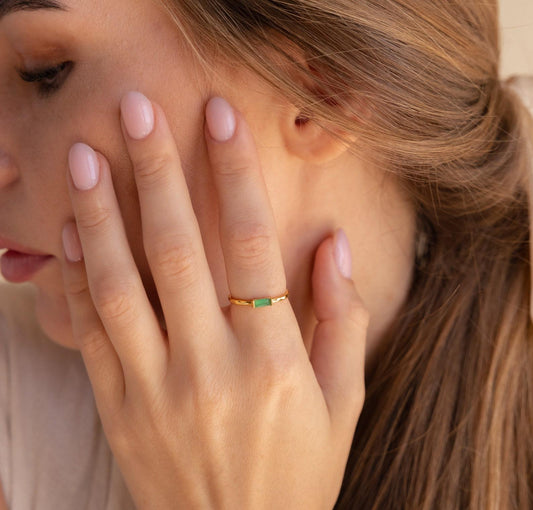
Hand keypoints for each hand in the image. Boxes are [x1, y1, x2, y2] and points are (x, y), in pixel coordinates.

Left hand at [60, 92, 368, 508]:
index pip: (254, 245)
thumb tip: (333, 244)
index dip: (235, 173)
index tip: (218, 117)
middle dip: (156, 172)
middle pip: (178, 250)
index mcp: (275, 361)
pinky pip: (93, 333)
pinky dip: (79, 278)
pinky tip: (73, 233)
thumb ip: (342, 319)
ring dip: (101, 214)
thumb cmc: (299, 473)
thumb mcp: (343, 403)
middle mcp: (212, 367)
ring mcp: (157, 388)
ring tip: (82, 156)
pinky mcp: (120, 408)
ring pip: (120, 284)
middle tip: (137, 110)